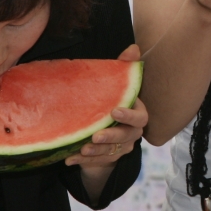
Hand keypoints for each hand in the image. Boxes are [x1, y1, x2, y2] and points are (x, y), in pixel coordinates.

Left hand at [66, 45, 148, 166]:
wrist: (102, 128)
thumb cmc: (108, 101)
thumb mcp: (114, 84)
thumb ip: (123, 68)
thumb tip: (134, 48)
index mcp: (136, 114)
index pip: (141, 117)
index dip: (129, 115)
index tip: (114, 110)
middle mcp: (132, 132)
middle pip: (127, 137)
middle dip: (111, 136)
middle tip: (95, 136)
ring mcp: (121, 147)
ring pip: (112, 152)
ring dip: (97, 152)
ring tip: (81, 149)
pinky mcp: (108, 159)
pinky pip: (97, 163)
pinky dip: (84, 162)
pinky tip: (70, 159)